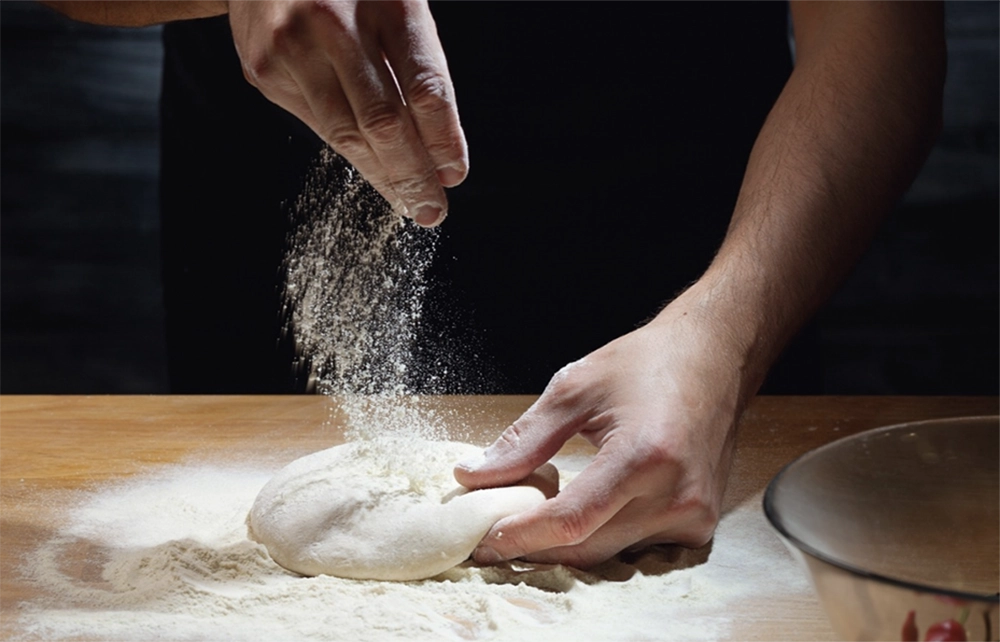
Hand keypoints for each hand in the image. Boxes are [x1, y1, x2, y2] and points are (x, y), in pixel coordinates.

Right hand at [228, 0, 467, 225]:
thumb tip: (439, 151)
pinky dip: (348, 148)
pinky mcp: (264, 68)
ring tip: (406, 201)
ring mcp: (293, 46)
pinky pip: (316, 123)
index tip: (455, 174)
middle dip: (413, 174)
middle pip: (384, 120)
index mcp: (388, 1)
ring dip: (382, 176)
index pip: (425, 86)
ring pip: (345, 133)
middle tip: (432, 208)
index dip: (443, 139)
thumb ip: (417, 67)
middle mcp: (336, 23)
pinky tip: (370, 163)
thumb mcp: (398, 5)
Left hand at [454, 291, 752, 567]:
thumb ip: (524, 440)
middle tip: (491, 537)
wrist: (716, 359)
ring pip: (609, 555)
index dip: (521, 535)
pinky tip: (578, 518)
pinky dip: (601, 539)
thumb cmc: (649, 363)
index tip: (482, 540)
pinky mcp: (700, 524)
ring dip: (564, 546)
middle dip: (533, 547)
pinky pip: (636, 548)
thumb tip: (473, 476)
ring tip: (529, 522)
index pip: (570, 519)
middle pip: (587, 548)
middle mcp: (676, 494)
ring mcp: (694, 515)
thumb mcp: (575, 389)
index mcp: (645, 455)